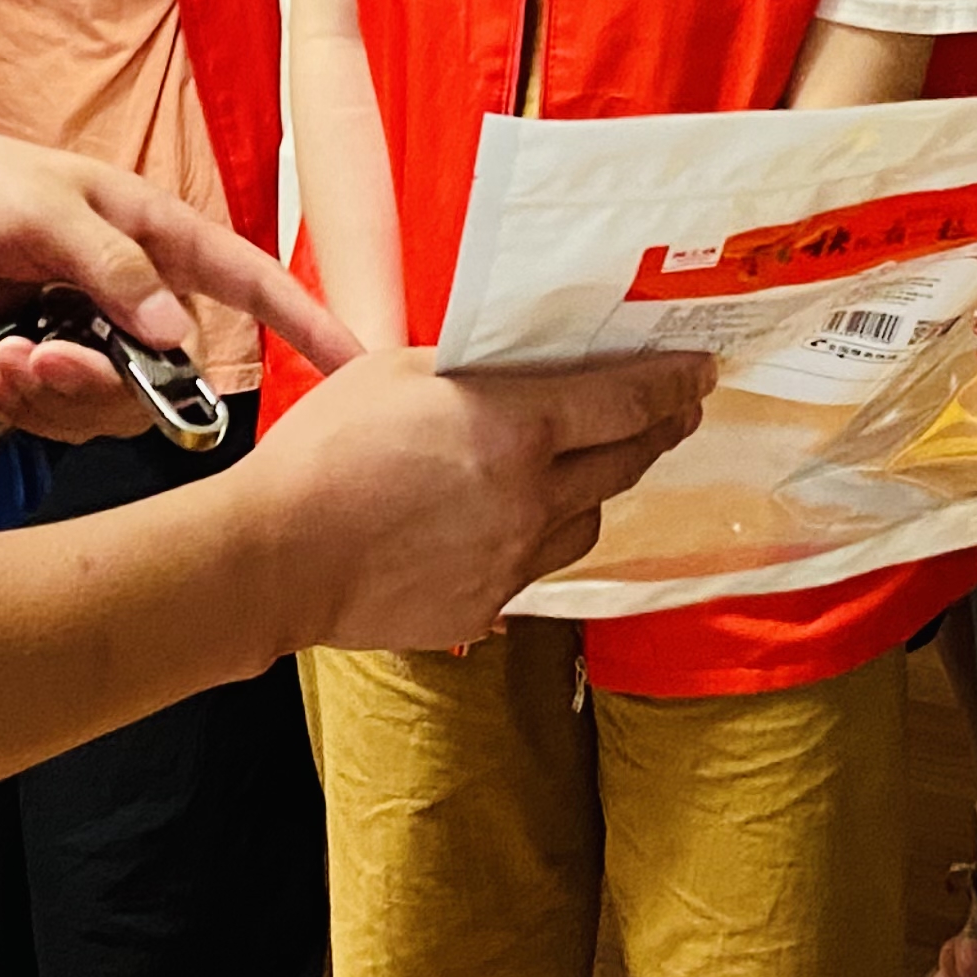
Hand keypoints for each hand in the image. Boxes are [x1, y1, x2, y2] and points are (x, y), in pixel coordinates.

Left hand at [0, 130, 357, 406]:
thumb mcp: (47, 211)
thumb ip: (113, 268)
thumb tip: (176, 333)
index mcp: (158, 236)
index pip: (252, 279)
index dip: (307, 321)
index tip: (355, 360)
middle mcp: (138, 291)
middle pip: (167, 374)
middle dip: (100, 384)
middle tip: (38, 357)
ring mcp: (97, 332)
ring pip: (114, 407)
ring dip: (54, 397)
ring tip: (4, 359)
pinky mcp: (56, 362)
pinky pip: (66, 417)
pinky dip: (28, 407)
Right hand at [244, 347, 713, 649]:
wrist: (279, 557)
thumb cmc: (326, 453)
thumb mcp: (397, 373)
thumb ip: (466, 374)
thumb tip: (503, 378)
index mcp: (515, 429)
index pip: (623, 402)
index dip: (669, 383)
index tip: (698, 371)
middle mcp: (532, 498)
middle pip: (622, 463)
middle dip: (657, 432)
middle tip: (676, 411)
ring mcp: (513, 560)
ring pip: (587, 522)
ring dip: (597, 490)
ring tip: (588, 469)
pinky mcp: (486, 606)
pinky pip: (533, 565)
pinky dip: (535, 537)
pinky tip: (506, 523)